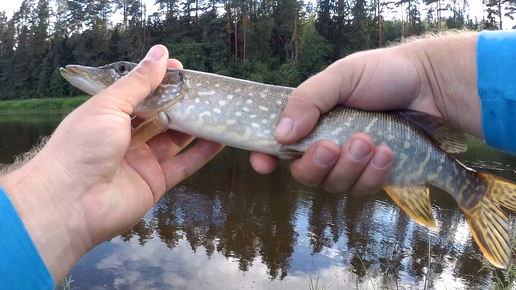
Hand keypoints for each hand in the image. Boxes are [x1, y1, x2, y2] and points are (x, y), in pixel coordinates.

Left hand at [0, 45, 223, 283]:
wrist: (71, 202)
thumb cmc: (83, 145)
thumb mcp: (110, 105)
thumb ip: (139, 82)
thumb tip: (161, 53)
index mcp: (111, 115)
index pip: (141, 93)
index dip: (160, 81)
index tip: (182, 69)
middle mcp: (128, 136)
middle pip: (161, 116)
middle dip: (182, 102)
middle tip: (206, 90)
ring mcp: (143, 160)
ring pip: (176, 139)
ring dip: (196, 125)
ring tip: (218, 110)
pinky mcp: (157, 182)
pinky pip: (184, 164)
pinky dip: (202, 153)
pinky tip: (220, 139)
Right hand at [250, 32, 480, 195]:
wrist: (429, 85)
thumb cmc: (381, 74)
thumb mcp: (341, 77)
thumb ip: (308, 100)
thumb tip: (280, 134)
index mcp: (309, 121)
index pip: (277, 146)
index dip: (265, 157)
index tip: (265, 163)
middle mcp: (325, 146)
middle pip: (304, 174)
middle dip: (316, 164)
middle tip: (333, 145)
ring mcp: (349, 164)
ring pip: (334, 184)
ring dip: (349, 167)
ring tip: (369, 141)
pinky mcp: (374, 176)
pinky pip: (363, 188)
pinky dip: (373, 173)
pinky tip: (386, 153)